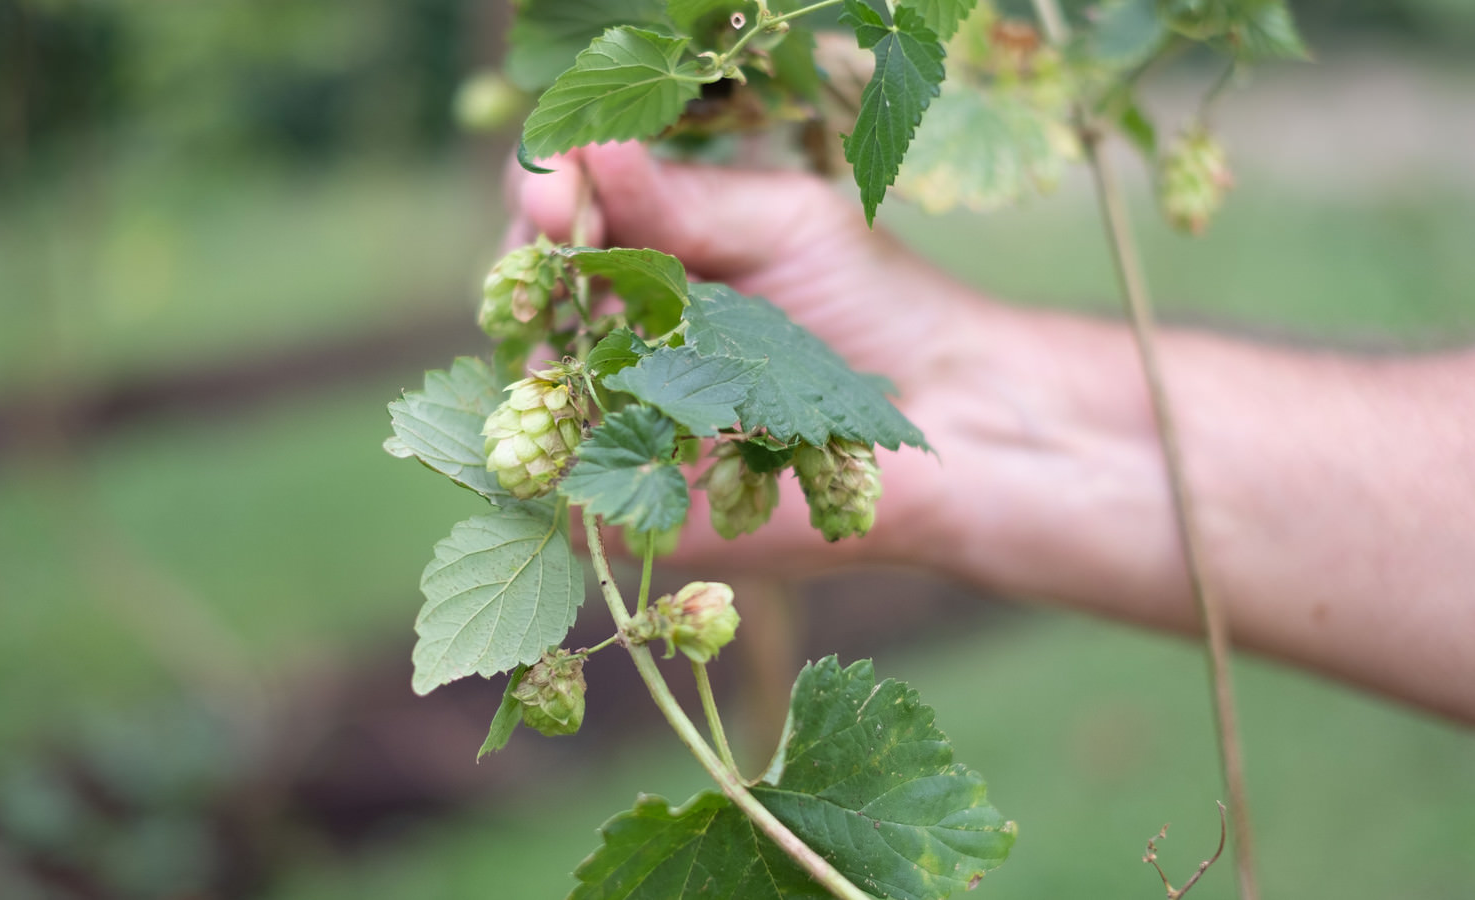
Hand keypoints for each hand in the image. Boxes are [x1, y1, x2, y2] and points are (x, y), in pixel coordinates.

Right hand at [506, 143, 1173, 596]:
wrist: (949, 422)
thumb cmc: (877, 309)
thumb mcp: (782, 223)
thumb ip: (679, 197)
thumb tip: (583, 148)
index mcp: (654, 265)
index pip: (559, 220)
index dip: (545, 199)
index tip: (553, 189)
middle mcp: (622, 341)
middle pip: (525, 293)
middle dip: (532, 262)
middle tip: (558, 239)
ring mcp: (619, 422)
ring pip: (527, 379)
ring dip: (540, 340)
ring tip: (588, 321)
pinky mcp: (628, 506)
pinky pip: (555, 475)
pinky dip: (551, 432)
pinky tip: (583, 395)